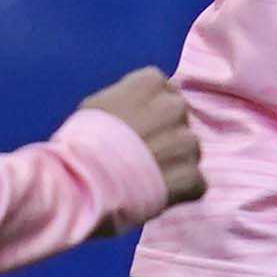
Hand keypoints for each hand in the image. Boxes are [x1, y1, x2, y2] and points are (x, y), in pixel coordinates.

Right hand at [85, 67, 204, 209]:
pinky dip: (180, 191)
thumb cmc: (82, 142)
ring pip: (189, 150)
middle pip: (179, 119)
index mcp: (150, 83)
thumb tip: (143, 104)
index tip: (136, 128)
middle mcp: (175, 106)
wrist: (83, 181)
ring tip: (145, 176)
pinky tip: (155, 194)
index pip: (164, 89)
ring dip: (174, 163)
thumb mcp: (97, 106)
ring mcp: (187, 141)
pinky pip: (195, 182)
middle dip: (166, 135)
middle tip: (141, 154)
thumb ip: (128, 98)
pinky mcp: (192, 175)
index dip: (151, 112)